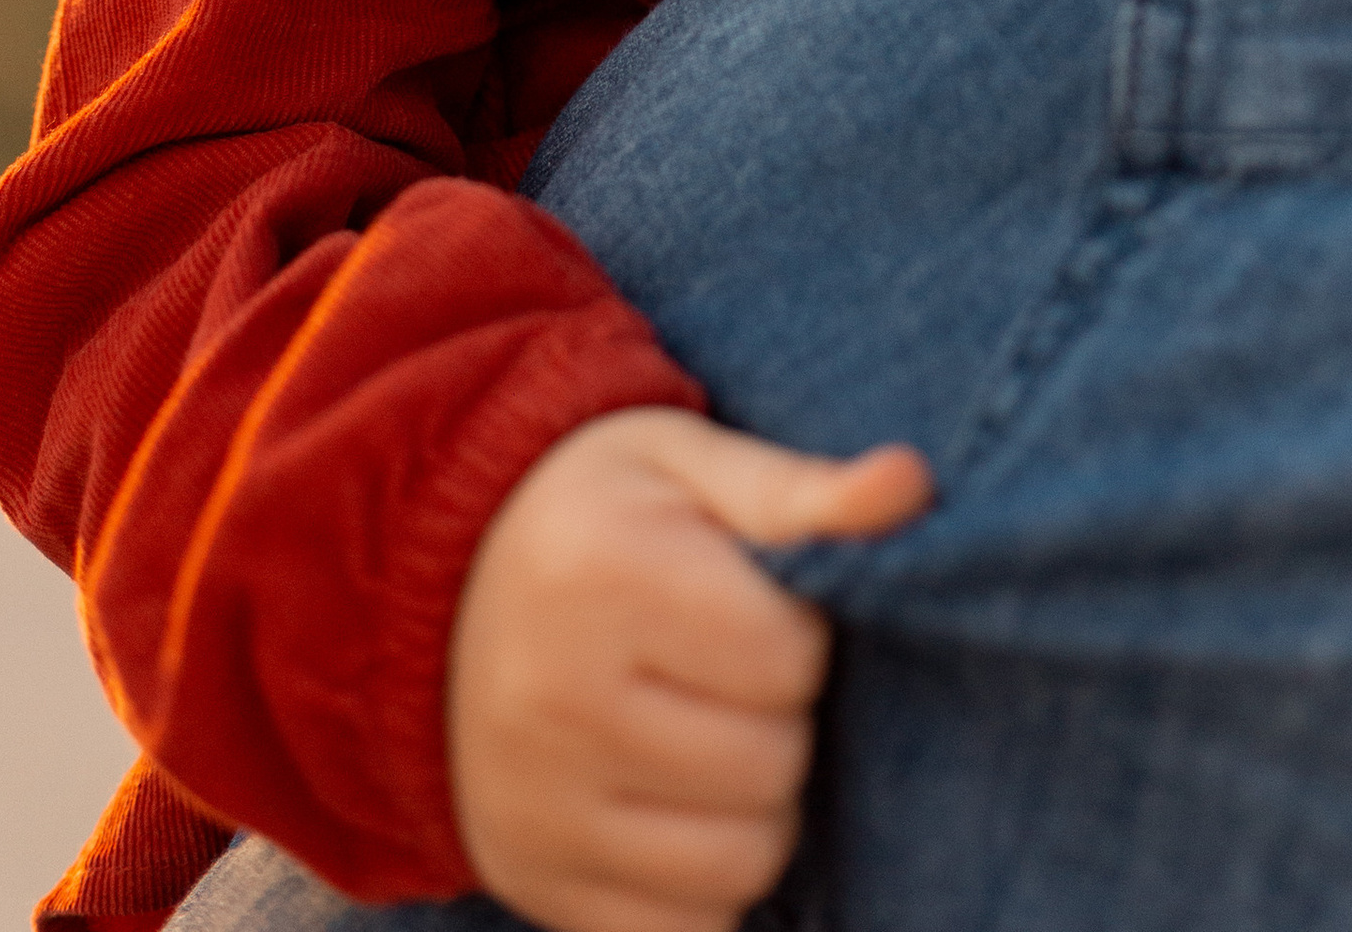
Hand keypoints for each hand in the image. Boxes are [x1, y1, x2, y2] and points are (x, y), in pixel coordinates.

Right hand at [446, 404, 932, 931]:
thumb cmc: (602, 515)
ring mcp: (536, 803)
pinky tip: (679, 811)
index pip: (786, 660)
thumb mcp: (689, 465)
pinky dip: (706, 888)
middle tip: (735, 681)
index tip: (757, 612)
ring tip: (716, 743)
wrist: (442, 586)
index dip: (799, 639)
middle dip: (782, 724)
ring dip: (759, 812)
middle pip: (768, 767)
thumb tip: (909, 486)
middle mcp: (555, 697)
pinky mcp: (529, 878)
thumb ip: (801, 491)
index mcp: (605, 574)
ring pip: (740, 864)